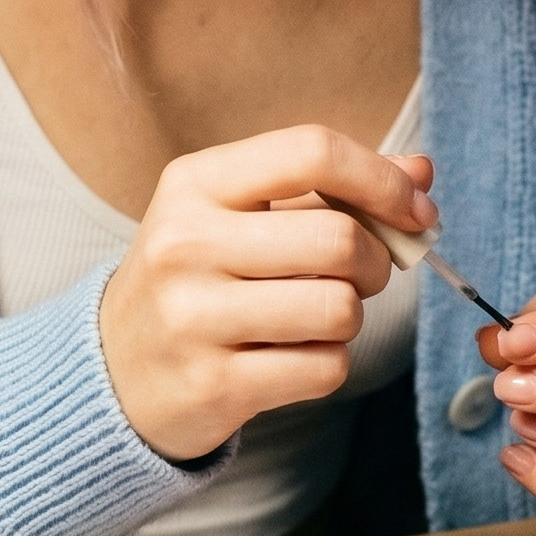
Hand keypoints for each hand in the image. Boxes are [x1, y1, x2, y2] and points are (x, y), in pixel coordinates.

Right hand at [101, 126, 436, 461]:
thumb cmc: (198, 276)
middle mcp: (185, 243)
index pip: (311, 152)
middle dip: (377, 261)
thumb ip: (331, 187)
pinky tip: (291, 355)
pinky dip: (328, 363)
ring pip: (340, 309)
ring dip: (350, 316)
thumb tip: (421, 172)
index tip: (414, 209)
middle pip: (339, 239)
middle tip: (361, 274)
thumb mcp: (242, 211)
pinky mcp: (213, 384)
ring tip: (316, 316)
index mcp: (195, 183)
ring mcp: (193, 317)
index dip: (382, 180)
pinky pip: (325, 368)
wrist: (114, 368)